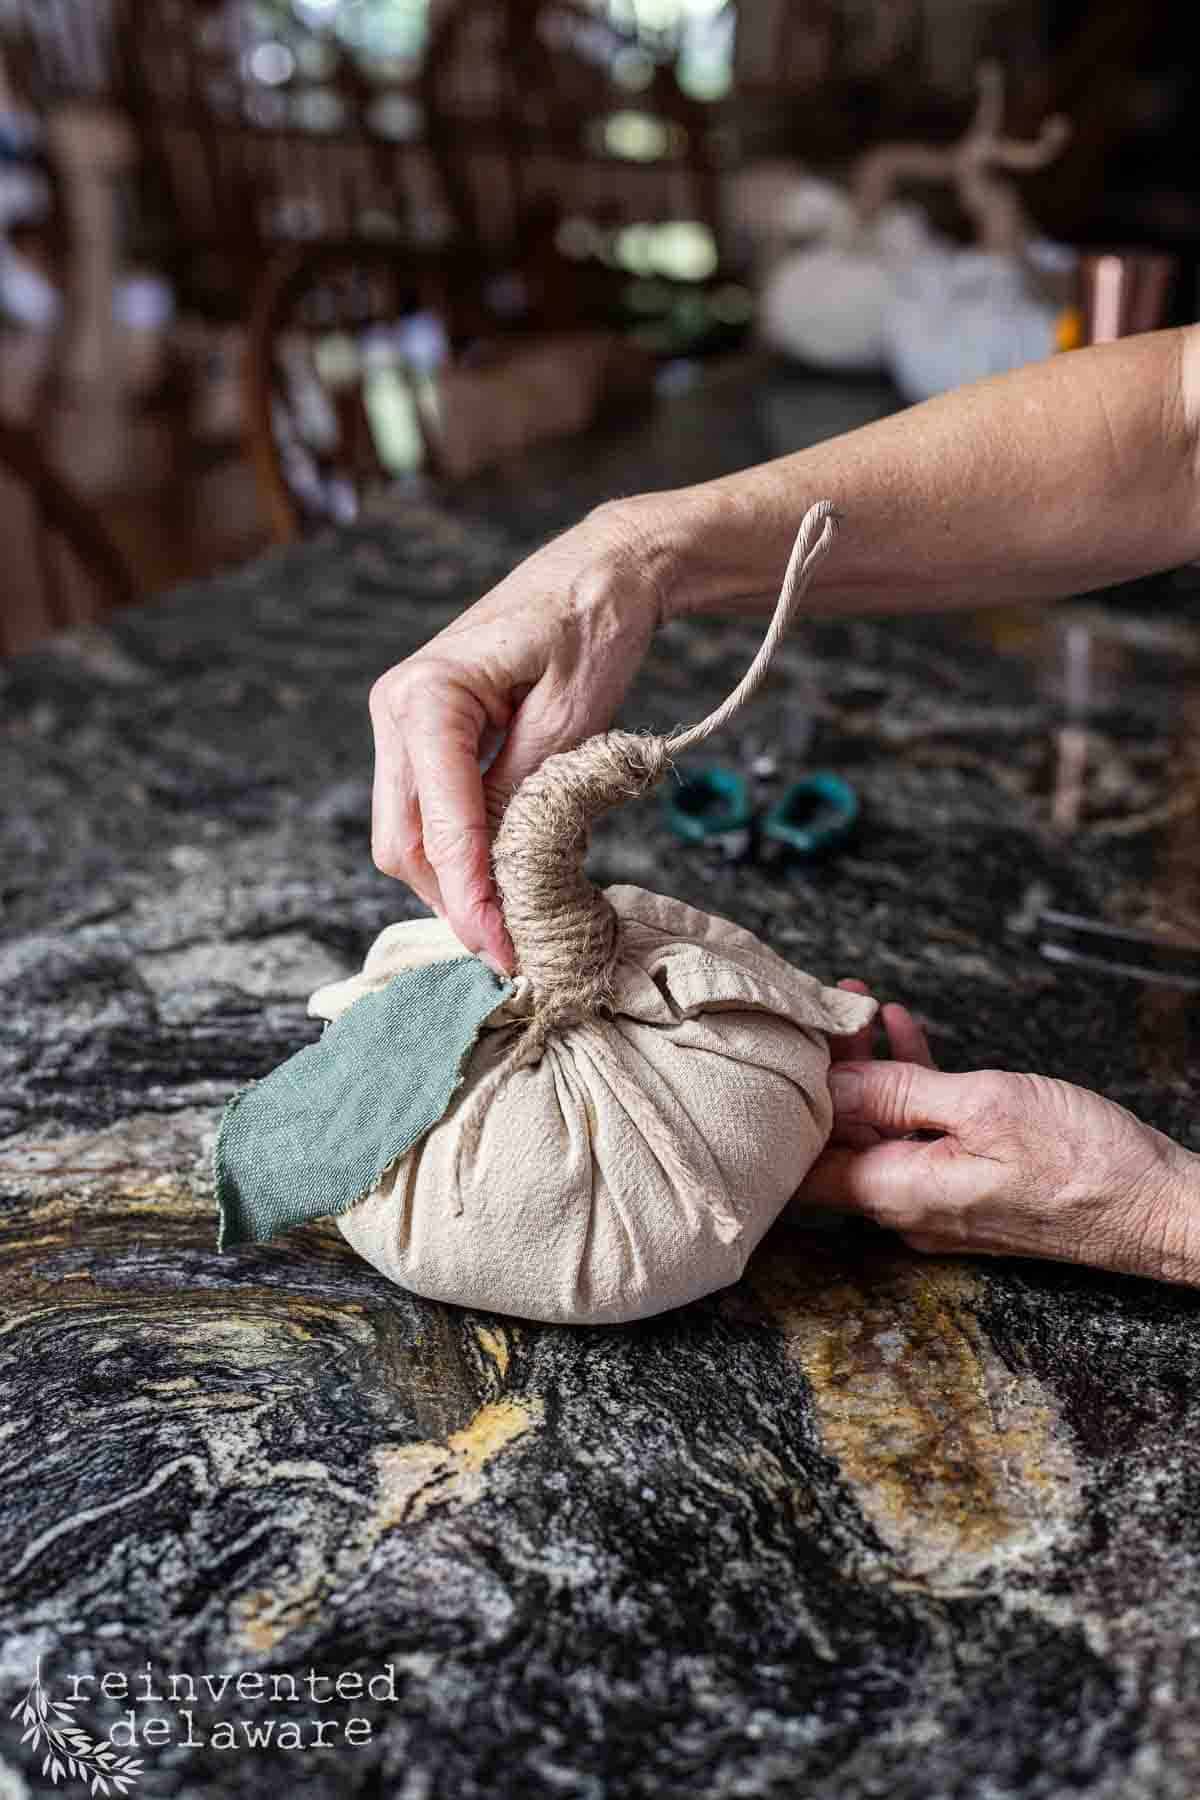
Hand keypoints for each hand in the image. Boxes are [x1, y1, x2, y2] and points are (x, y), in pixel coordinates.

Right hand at [369, 503, 664, 971]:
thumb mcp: (574, 714)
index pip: (439, 824)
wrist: (603, 569)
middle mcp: (398, 710)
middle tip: (512, 954)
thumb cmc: (595, 620)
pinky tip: (504, 881)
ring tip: (515, 925)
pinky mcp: (427, 737)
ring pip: (410, 837)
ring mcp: (405, 724)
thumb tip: (504, 872)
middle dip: (454, 903)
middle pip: (404, 843)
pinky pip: (431, 814)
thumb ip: (529, 792)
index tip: (504, 950)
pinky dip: (463, 855)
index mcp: (426, 696)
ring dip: (455, 885)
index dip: (470, 896)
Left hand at [800, 980, 1199, 1285]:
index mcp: (895, 1193)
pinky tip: (904, 1032)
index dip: (783, 1105)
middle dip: (825, 1071)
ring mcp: (935, 1200)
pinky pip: (917, 1134)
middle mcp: (905, 1208)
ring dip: (867, 1069)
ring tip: (858, 1006)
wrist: (1155, 1206)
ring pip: (876, 1130)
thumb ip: (895, 1092)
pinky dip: (908, 1086)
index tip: (782, 1047)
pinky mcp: (966, 1187)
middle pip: (836, 1140)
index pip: (801, 1164)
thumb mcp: (982, 1105)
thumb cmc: (1081, 1162)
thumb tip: (826, 1081)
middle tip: (821, 1009)